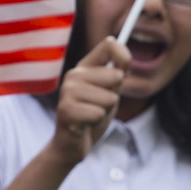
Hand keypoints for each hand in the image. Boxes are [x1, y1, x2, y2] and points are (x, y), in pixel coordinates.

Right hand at [48, 41, 125, 165]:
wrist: (72, 145)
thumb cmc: (92, 117)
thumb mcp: (109, 94)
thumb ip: (117, 76)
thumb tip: (125, 59)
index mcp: (85, 67)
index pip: (109, 45)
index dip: (124, 55)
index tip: (125, 73)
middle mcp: (74, 74)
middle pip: (116, 75)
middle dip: (114, 97)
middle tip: (99, 106)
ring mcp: (67, 91)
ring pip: (109, 98)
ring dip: (105, 112)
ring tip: (91, 116)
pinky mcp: (66, 109)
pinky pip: (98, 113)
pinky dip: (97, 122)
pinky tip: (85, 124)